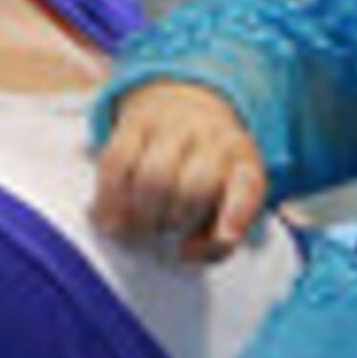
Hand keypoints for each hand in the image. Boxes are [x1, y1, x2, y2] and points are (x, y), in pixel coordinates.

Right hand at [89, 80, 270, 260]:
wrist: (185, 105)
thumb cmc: (208, 170)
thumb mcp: (228, 201)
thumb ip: (217, 240)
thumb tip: (185, 252)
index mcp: (243, 161)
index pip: (248, 187)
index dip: (236, 215)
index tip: (224, 237)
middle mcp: (212, 138)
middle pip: (194, 188)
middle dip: (175, 220)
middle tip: (164, 230)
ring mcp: (173, 126)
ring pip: (153, 176)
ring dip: (142, 215)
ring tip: (139, 226)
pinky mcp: (134, 124)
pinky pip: (117, 164)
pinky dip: (109, 199)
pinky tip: (109, 219)